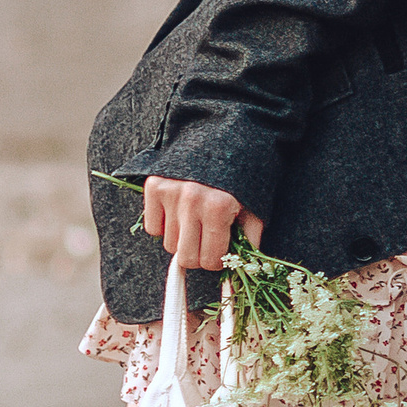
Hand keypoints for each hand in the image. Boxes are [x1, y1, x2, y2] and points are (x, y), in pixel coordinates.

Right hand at [140, 176, 262, 270]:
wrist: (224, 134)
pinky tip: (179, 212)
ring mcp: (170, 192)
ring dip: (182, 240)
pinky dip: (164, 226)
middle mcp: (192, 201)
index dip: (217, 260)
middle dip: (199, 255)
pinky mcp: (153, 186)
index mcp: (219, 207)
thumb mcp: (254, 207)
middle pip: (186, 258)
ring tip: (196, 220)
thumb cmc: (242, 174)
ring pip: (168, 244)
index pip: (210, 260)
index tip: (220, 252)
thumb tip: (241, 271)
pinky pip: (152, 228)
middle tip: (207, 240)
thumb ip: (249, 241)